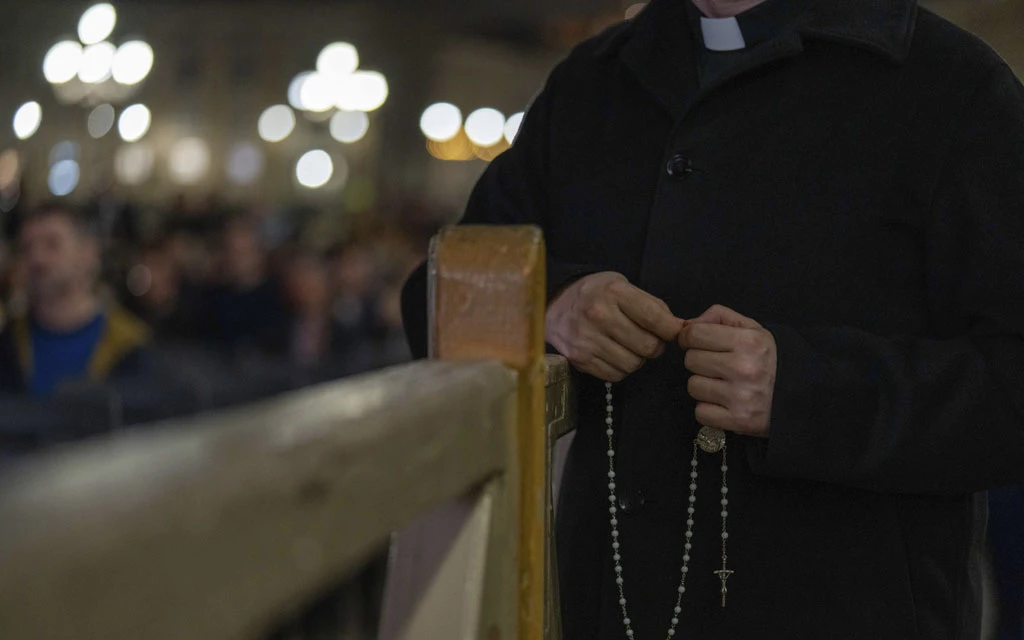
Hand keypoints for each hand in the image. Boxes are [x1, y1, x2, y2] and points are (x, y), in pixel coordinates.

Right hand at [546, 272, 682, 381]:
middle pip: (647, 346)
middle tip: (647, 339)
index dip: (671, 330)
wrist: (554, 304)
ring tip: (627, 346)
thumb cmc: (596, 294)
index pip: (654, 317)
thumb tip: (680, 328)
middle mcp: (598, 315)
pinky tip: (613, 354)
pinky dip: (620, 368)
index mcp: (613, 292)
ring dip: (637, 358)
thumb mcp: (622, 286)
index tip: (672, 331)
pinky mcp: (580, 359)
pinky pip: (615, 375)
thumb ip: (652, 306)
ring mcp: (587, 339)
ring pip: (633, 364)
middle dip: (654, 346)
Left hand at [678, 305, 776, 436]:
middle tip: (718, 366)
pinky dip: (709, 410)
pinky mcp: (739, 421)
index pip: (694, 334)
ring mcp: (741, 396)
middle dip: (700, 362)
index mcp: (748, 341)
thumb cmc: (769, 359)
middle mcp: (745, 368)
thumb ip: (719, 317)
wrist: (802, 395)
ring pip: (693, 386)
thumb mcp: (752, 329)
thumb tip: (686, 325)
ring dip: (703, 387)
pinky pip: (701, 413)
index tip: (697, 344)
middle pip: (691, 360)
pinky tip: (724, 404)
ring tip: (723, 385)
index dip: (690, 338)